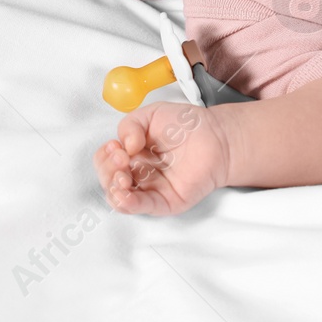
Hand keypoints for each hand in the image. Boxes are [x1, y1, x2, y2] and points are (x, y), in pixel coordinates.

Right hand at [94, 102, 233, 215]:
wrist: (216, 135)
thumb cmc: (186, 124)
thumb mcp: (152, 114)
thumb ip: (130, 124)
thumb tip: (124, 145)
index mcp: (131, 154)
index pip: (106, 161)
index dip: (105, 156)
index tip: (115, 147)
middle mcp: (138, 173)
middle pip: (109, 180)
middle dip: (108, 172)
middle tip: (121, 159)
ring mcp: (150, 188)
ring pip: (120, 198)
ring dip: (114, 189)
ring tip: (123, 176)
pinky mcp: (165, 201)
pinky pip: (142, 207)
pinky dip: (129, 204)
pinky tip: (125, 195)